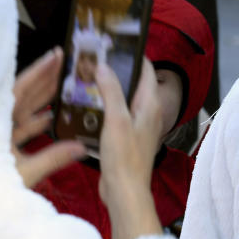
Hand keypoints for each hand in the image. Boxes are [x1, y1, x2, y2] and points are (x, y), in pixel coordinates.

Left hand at [12, 47, 85, 186]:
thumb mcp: (23, 173)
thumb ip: (53, 158)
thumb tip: (82, 147)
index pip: (21, 89)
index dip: (40, 72)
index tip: (55, 55)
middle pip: (23, 93)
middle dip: (44, 77)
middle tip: (63, 60)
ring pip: (23, 108)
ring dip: (43, 96)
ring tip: (63, 81)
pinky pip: (20, 126)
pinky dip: (37, 119)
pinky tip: (52, 115)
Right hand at [95, 59, 162, 238]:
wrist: (125, 192)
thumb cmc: (124, 156)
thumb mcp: (116, 119)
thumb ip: (112, 91)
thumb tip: (103, 66)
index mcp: (151, 104)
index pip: (146, 70)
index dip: (132, 56)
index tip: (113, 45)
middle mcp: (148, 112)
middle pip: (134, 83)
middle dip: (117, 71)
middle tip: (94, 60)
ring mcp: (138, 126)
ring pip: (124, 100)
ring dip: (109, 90)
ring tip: (87, 78)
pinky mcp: (127, 138)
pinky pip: (117, 115)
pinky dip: (105, 108)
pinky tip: (87, 106)